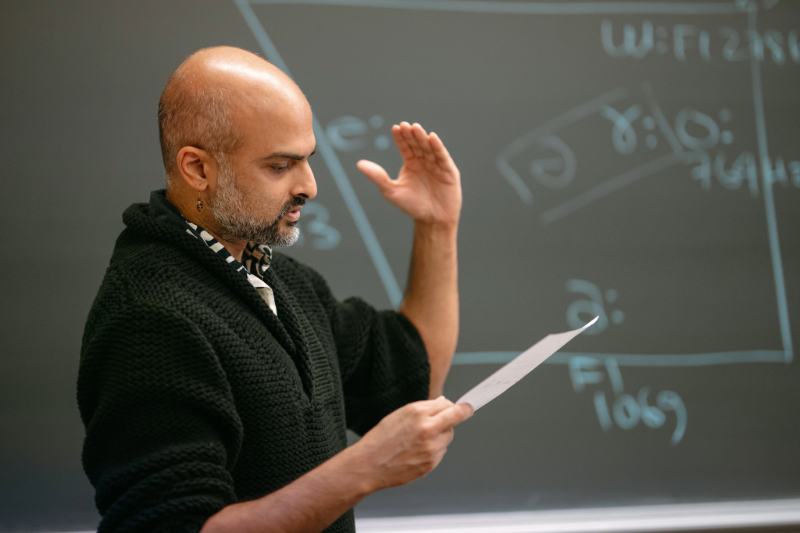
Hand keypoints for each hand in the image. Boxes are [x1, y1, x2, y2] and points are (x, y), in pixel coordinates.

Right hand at [352, 397, 472, 491]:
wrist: (368, 465)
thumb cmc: (380, 439)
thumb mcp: (399, 415)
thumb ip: (424, 409)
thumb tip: (442, 403)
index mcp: (417, 413)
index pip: (449, 406)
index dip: (458, 406)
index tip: (466, 406)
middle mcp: (427, 429)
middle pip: (455, 418)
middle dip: (462, 414)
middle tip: (466, 411)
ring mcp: (431, 447)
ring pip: (448, 436)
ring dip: (442, 434)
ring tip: (422, 438)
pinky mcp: (431, 463)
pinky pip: (441, 451)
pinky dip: (435, 449)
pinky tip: (418, 450)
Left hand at [357, 122, 461, 225]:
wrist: (432, 221)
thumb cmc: (412, 206)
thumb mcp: (391, 191)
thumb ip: (378, 177)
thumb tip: (359, 164)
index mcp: (411, 164)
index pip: (405, 147)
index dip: (401, 138)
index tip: (395, 128)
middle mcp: (424, 161)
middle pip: (417, 144)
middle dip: (411, 135)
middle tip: (405, 125)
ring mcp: (437, 165)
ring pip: (429, 148)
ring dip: (423, 138)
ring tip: (416, 128)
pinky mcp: (449, 171)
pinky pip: (442, 156)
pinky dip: (438, 147)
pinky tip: (432, 138)